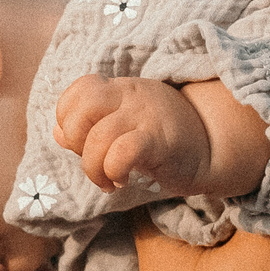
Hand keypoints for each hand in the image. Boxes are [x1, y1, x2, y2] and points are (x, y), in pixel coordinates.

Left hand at [54, 76, 212, 195]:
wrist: (213, 148)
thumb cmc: (165, 137)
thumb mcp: (126, 123)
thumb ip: (91, 127)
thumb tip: (56, 132)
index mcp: (120, 89)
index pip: (80, 89)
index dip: (68, 117)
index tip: (82, 141)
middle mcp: (132, 96)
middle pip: (83, 108)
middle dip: (76, 141)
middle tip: (92, 162)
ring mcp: (147, 116)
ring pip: (99, 136)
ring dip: (93, 168)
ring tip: (107, 181)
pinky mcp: (161, 140)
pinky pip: (123, 151)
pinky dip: (113, 170)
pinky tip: (122, 180)